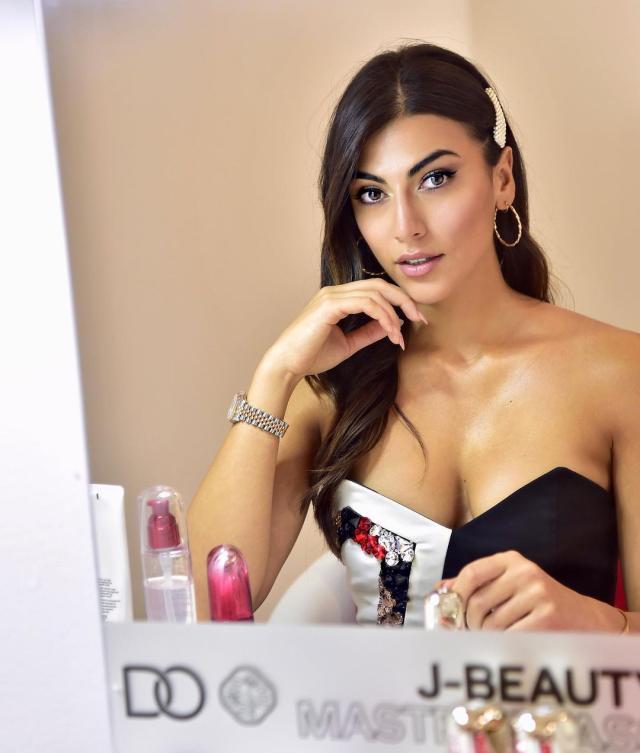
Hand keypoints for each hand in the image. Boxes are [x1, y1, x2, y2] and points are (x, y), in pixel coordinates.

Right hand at [264, 279, 427, 379]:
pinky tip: (390, 332)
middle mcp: (335, 291)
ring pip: (375, 293)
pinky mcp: (329, 305)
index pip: (375, 289)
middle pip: (379, 285)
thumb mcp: (349, 343)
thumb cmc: (312, 356)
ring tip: (400, 337)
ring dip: (394, 314)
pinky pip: (366, 303)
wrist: (287, 365)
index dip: (399, 301)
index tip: (414, 319)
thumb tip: (393, 325)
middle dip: (404, 300)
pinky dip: (383, 316)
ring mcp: (331, 296)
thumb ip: (369, 332)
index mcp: (338, 297)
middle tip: (419, 319)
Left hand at [437, 550, 622, 631]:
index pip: (471, 573)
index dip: (456, 594)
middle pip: (477, 603)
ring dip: (488, 636)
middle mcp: (524, 572)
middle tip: (474, 632)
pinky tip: (511, 641)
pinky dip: (504, 644)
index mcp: (511, 560)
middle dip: (470, 623)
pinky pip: (510, 636)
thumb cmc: (539, 602)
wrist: (585, 617)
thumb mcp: (510, 583)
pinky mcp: (547, 616)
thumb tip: (440, 589)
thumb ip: (477, 584)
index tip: (451, 611)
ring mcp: (537, 593)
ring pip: (492, 623)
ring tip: (496, 636)